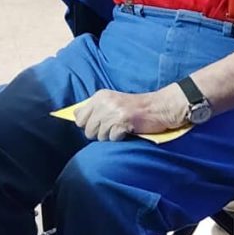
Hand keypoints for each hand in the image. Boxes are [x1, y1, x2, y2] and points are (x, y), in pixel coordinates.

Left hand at [74, 86, 188, 140]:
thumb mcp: (111, 101)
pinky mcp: (122, 121)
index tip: (98, 125)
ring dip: (110, 136)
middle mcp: (104, 102)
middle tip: (112, 128)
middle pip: (88, 129)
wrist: (158, 107)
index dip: (86, 125)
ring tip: (121, 128)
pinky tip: (127, 130)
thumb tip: (75, 117)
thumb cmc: (135, 107)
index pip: (79, 116)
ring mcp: (113, 111)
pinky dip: (120, 138)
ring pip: (100, 136)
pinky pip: (112, 138)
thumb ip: (94, 108)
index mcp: (99, 96)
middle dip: (98, 133)